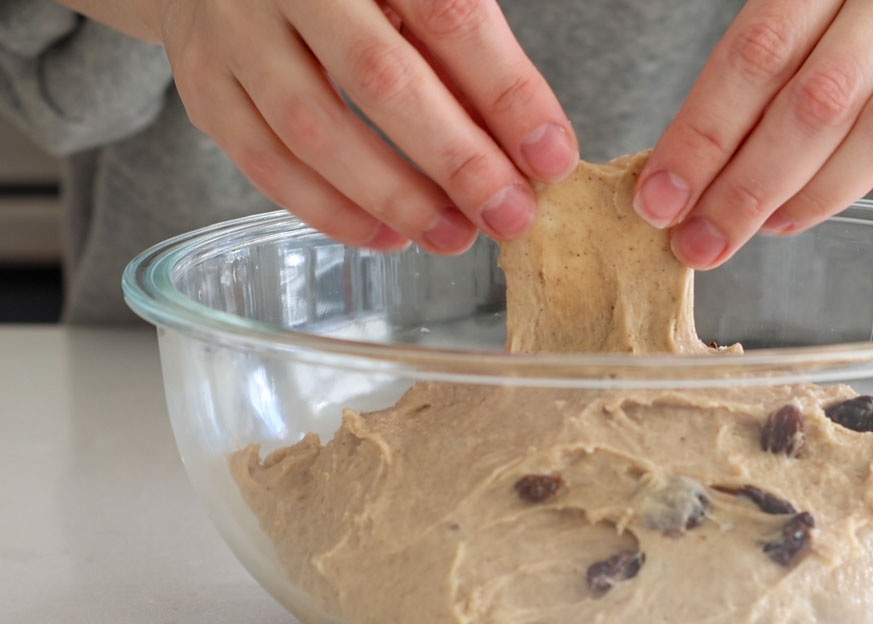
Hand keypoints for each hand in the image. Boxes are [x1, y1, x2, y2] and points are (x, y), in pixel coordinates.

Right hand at [146, 0, 576, 251]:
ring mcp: (235, 29)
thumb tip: (530, 146)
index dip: (507, 92)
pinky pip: (264, 160)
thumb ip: (466, 49)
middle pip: (381, 76)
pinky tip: (386, 236)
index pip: (450, 15)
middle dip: (457, 160)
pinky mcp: (204, 83)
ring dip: (395, 197)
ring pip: (316, 128)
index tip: (551, 158)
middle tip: (510, 216)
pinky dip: (329, 210)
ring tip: (455, 237)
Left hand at [633, 0, 872, 267]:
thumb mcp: (817, 18)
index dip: (703, 134)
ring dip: (819, 194)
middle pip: (818, 99)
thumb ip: (761, 80)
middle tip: (702, 242)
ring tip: (772, 224)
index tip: (659, 201)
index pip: (757, 51)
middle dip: (747, 186)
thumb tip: (686, 182)